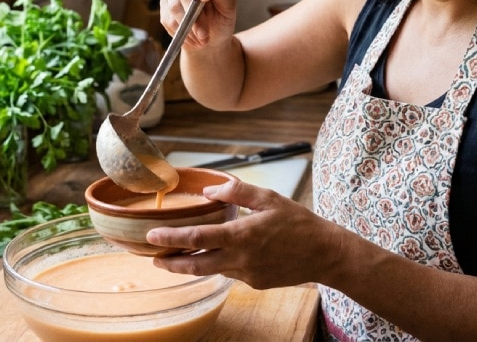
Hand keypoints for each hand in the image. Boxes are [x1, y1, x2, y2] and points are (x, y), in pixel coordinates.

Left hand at [147, 180, 339, 288]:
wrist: (325, 254)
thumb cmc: (299, 223)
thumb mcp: (269, 198)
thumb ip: (237, 192)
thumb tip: (209, 192)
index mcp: (241, 235)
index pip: (196, 238)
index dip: (170, 238)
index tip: (150, 237)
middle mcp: (240, 259)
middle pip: (195, 265)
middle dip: (170, 263)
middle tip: (152, 259)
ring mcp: (247, 275)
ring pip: (212, 270)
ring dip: (191, 265)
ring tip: (173, 259)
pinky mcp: (255, 283)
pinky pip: (231, 273)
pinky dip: (220, 264)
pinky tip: (217, 256)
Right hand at [159, 0, 236, 48]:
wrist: (211, 41)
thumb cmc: (222, 20)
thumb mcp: (228, 7)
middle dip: (195, 14)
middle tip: (205, 33)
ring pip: (174, 6)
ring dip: (189, 26)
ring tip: (202, 39)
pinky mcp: (164, 7)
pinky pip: (168, 19)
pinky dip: (181, 31)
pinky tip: (192, 38)